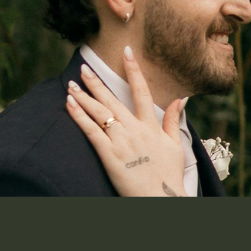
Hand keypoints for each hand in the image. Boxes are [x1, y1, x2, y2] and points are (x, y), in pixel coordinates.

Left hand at [65, 45, 189, 196]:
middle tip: (83, 67)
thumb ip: (174, 120)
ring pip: (99, 112)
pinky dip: (79, 116)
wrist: (160, 198)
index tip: (126, 52)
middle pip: (113, 99)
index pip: (142, 92)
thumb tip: (181, 98)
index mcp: (151, 126)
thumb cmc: (168, 175)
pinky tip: (69, 104)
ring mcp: (121, 141)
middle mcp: (135, 129)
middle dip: (96, 82)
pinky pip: (91, 131)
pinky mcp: (109, 155)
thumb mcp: (175, 146)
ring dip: (83, 96)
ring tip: (71, 83)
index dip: (133, 70)